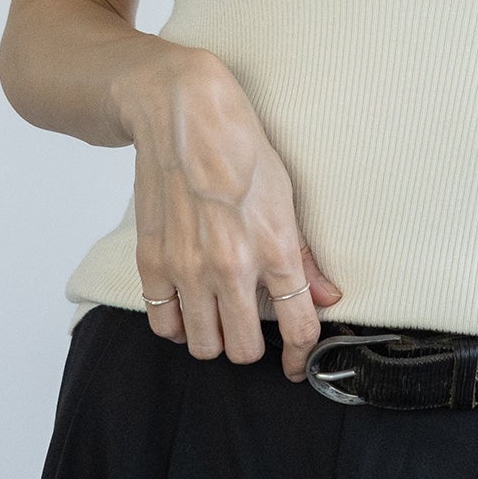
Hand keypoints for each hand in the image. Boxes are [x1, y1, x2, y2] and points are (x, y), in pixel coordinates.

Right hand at [113, 45, 344, 378]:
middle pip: (243, 351)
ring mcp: (187, 267)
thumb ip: (303, 255)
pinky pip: (163, 324)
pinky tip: (188, 305)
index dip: (303, 357)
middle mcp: (230, 266)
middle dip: (253, 345)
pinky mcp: (152, 261)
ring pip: (203, 346)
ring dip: (214, 338)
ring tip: (219, 316)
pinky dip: (177, 324)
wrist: (182, 113)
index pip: (298, 329)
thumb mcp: (286, 195)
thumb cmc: (239, 146)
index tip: (299, 366)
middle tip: (252, 326)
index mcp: (274, 248)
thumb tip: (325, 296)